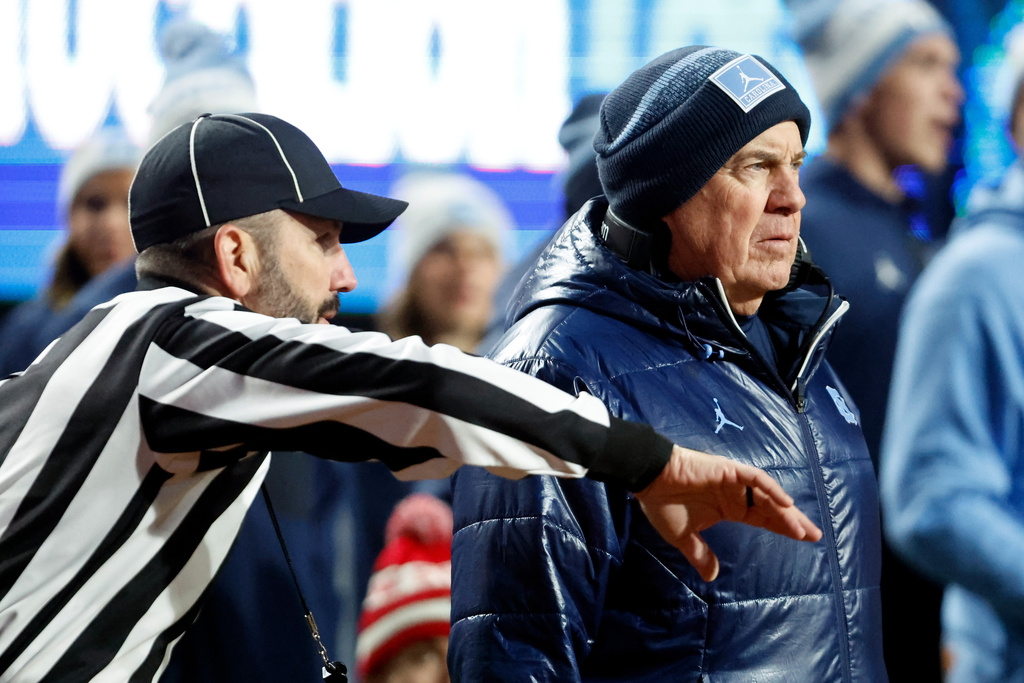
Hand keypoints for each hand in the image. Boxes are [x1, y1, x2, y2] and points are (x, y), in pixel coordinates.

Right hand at [633, 444, 822, 581]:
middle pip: (772, 508)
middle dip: (793, 522)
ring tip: (802, 528)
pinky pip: (755, 478)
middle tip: (816, 536)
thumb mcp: (682, 536)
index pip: (763, 519)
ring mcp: (734, 481)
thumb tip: (712, 576)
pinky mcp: (728, 470)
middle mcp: (736, 495)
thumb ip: (700, 554)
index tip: (805, 540)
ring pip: (767, 495)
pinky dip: (770, 489)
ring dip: (785, 511)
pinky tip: (784, 502)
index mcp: (728, 508)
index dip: (783, 528)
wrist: (648, 478)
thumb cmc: (663, 503)